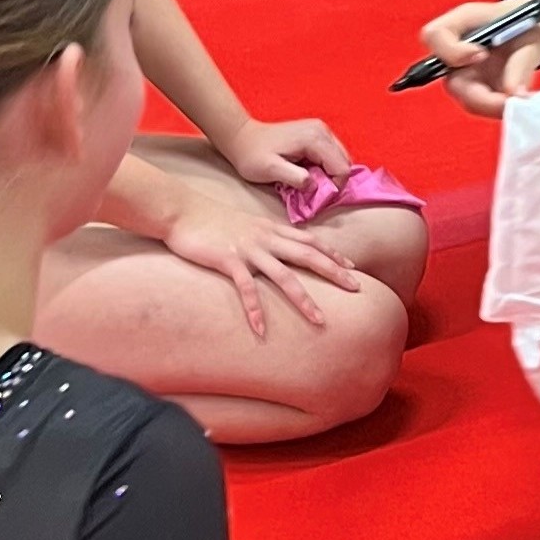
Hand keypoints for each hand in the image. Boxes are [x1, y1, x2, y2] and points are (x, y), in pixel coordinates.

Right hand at [160, 193, 361, 337]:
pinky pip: (246, 288)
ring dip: (304, 299)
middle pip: (308, 255)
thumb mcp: (246, 224)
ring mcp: (249, 249)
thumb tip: (278, 247)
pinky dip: (254, 310)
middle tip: (357, 288)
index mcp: (271, 229)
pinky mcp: (229, 260)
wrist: (182, 210)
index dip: (332, 253)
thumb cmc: (211, 219)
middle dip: (334, 272)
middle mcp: (266, 238)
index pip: (310, 240)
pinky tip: (261, 330)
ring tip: (320, 321)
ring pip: (284, 275)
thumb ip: (265, 235)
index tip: (352, 268)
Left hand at [215, 116, 351, 189]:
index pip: (342, 168)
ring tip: (309, 183)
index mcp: (314, 139)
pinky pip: (332, 154)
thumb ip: (294, 177)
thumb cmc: (252, 156)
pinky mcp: (316, 132)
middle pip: (345, 162)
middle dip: (334, 181)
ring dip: (330, 175)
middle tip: (313, 193)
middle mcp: (322, 131)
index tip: (315, 198)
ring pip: (340, 158)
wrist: (241, 137)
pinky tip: (308, 173)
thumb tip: (313, 185)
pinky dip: (325, 167)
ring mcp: (320, 130)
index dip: (333, 187)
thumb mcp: (270, 170)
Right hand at [420, 0, 539, 118]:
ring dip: (495, 105)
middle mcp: (453, 52)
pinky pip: (484, 106)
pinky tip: (522, 101)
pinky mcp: (475, 92)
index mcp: (458, 23)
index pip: (435, 36)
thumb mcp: (531, 36)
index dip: (453, 51)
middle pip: (451, 81)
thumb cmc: (527, 24)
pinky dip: (501, 107)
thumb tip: (512, 93)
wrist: (532, 32)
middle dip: (482, 97)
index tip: (482, 55)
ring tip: (523, 99)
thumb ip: (520, 63)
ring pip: (468, 100)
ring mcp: (462, 75)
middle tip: (511, 101)